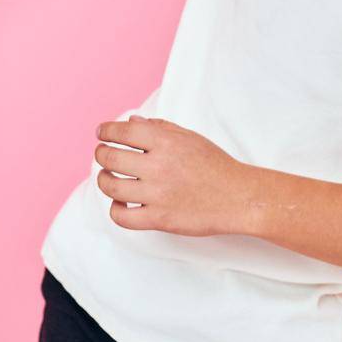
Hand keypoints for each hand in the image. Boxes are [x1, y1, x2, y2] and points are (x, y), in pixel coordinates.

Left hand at [94, 116, 250, 235]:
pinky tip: (121, 202)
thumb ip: (159, 128)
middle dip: (101, 154)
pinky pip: (122, 217)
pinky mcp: (159, 219)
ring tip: (109, 177)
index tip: (101, 133)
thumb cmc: (216, 166)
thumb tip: (131, 121)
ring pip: (111, 186)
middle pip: (110, 157)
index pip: (122, 131)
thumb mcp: (190, 137)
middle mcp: (159, 165)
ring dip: (104, 179)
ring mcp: (157, 194)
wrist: (239, 197)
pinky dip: (115, 209)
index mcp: (166, 141)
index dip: (106, 131)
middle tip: (103, 154)